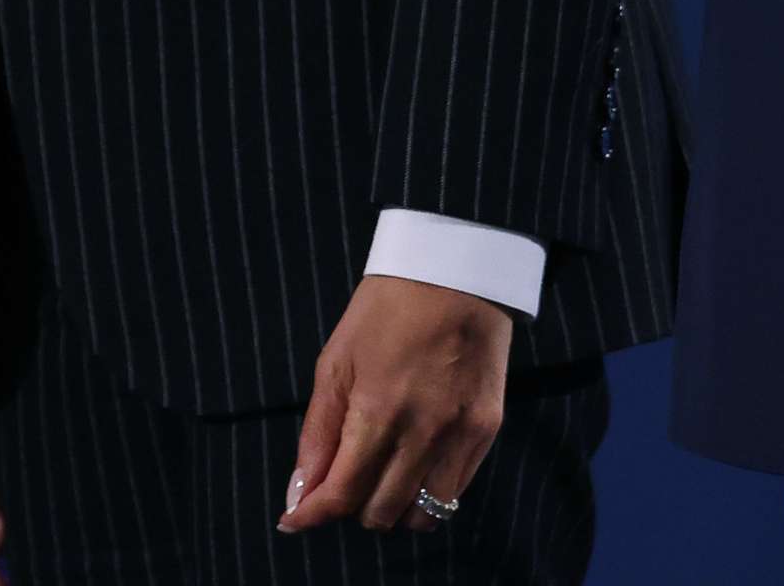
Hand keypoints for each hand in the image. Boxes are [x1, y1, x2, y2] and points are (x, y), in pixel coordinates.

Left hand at [279, 277, 511, 535]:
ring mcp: (460, 432)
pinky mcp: (487, 428)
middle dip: (351, 505)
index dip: (312, 513)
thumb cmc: (389, 307)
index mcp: (379, 409)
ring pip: (421, 515)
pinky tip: (415, 464)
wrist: (460, 267)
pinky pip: (454, 491)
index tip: (295, 516)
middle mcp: (423, 431)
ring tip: (383, 475)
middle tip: (345, 478)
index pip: (342, 494)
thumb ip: (318, 432)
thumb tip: (301, 494)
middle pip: (379, 512)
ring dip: (393, 507)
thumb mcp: (338, 359)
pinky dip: (428, 493)